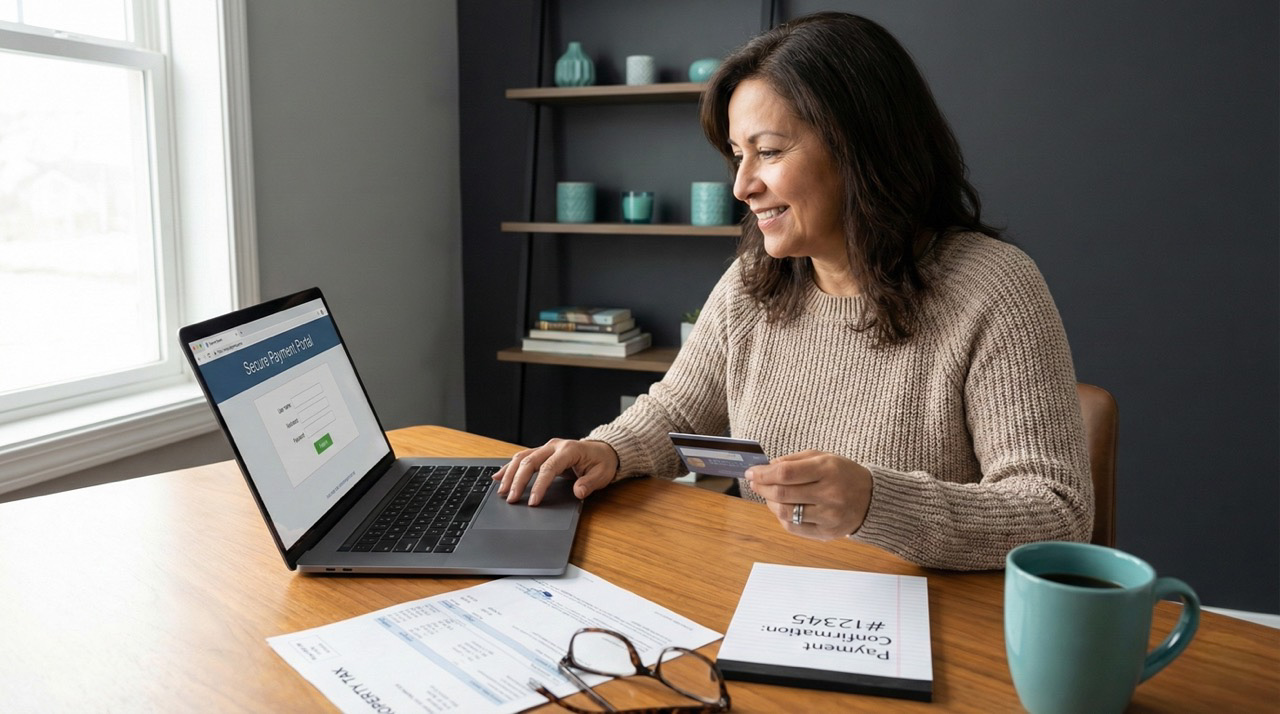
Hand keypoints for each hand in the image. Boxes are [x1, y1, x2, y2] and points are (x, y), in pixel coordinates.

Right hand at [493, 438, 618, 505]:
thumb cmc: (602, 462)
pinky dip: (509, 467)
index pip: (549, 468)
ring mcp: (546, 447)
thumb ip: (589, 483)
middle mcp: (554, 446)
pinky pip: (522, 458)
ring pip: (522, 457)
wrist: (603, 449)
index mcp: (569, 450)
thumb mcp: (602, 474)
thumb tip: (578, 492)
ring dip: (510, 474)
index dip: (539, 485)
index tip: (533, 501)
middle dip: (518, 481)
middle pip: (530, 461)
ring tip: (501, 491)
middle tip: (511, 499)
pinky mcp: (542, 452)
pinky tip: (497, 476)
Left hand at [745, 450, 872, 539]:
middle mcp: (829, 494)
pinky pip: (793, 527)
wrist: (873, 499)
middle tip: (755, 482)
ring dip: (770, 503)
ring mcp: (828, 516)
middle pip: (782, 494)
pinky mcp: (827, 533)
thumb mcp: (824, 457)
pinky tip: (782, 507)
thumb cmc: (845, 475)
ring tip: (769, 494)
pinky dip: (781, 517)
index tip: (752, 472)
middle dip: (762, 487)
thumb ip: (794, 460)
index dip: (763, 473)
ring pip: (785, 513)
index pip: (786, 473)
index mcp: (828, 470)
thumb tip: (767, 467)